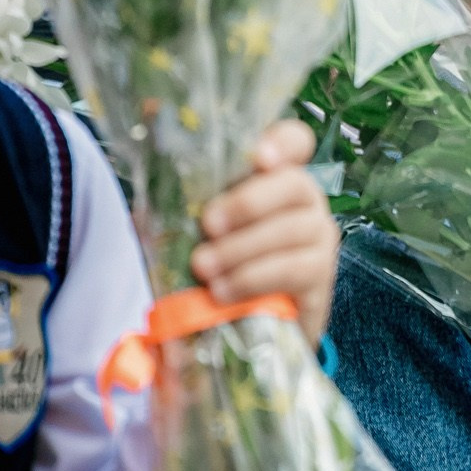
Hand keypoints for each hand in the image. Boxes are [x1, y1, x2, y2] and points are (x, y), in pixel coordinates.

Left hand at [189, 120, 338, 345]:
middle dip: (249, 203)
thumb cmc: (213, 265)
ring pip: (294, 229)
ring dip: (242, 248)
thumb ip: (176, 199)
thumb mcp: (189, 228)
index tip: (259, 157)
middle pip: (295, 183)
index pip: (296, 142)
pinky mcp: (321, 279)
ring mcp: (318, 238)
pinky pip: (295, 269)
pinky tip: (224, 291)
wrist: (239, 328)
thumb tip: (149, 157)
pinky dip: (254, 278)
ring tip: (203, 268)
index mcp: (274, 178)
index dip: (283, 142)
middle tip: (208, 225)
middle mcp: (305, 202)